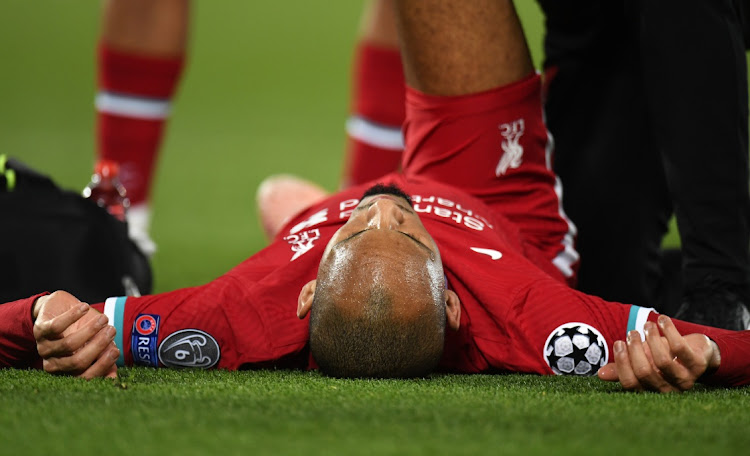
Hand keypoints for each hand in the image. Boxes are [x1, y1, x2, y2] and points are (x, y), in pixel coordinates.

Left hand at [33, 291, 119, 378]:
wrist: (62, 307)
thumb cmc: (83, 327)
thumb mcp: (97, 341)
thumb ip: (104, 356)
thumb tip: (113, 376)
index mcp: (68, 370)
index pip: (84, 377)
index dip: (101, 366)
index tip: (116, 351)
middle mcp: (54, 363)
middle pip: (77, 362)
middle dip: (98, 346)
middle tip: (112, 331)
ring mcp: (45, 348)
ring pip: (69, 345)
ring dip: (90, 330)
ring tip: (103, 318)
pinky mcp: (39, 330)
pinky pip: (56, 327)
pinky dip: (73, 316)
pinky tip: (85, 307)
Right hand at [597, 315, 720, 391]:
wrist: (699, 353)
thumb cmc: (665, 358)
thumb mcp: (643, 362)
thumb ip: (624, 368)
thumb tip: (600, 374)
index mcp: (652, 390)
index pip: (631, 384)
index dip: (622, 363)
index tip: (619, 343)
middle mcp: (668, 389)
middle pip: (645, 372)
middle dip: (635, 349)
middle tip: (632, 333)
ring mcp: (685, 378)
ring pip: (662, 361)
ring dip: (651, 338)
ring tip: (646, 325)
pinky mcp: (698, 364)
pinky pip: (679, 347)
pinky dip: (668, 330)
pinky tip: (661, 319)